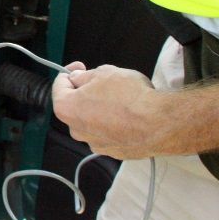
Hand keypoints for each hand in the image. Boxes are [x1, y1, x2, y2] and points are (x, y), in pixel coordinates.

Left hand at [51, 62, 172, 159]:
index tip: (80, 67)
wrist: (159, 124)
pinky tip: (128, 115)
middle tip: (103, 82)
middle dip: (86, 92)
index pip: (59, 86)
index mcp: (67, 108)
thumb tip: (78, 78)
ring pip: (92, 120)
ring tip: (120, 98)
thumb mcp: (104, 73)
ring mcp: (95, 143)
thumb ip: (85, 76)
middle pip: (75, 105)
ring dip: (100, 109)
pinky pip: (108, 133)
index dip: (69, 73)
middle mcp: (77, 130)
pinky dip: (113, 123)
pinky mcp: (113, 152)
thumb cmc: (130, 97)